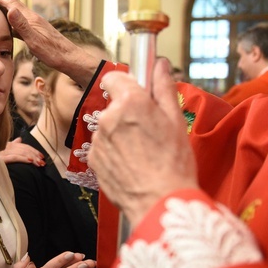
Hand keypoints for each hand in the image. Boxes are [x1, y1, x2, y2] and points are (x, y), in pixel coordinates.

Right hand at [0, 0, 98, 86]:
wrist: (69, 59)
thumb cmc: (53, 52)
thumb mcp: (34, 40)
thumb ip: (22, 25)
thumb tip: (9, 9)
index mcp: (31, 19)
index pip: (11, 3)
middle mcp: (33, 19)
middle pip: (14, 5)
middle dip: (1, 0)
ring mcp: (36, 25)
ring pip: (17, 14)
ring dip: (6, 10)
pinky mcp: (38, 32)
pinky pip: (21, 24)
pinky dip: (12, 22)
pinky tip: (9, 28)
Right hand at [0, 138, 44, 165]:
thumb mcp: (2, 150)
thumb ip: (12, 144)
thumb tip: (19, 139)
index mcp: (7, 144)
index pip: (23, 146)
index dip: (33, 150)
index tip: (41, 156)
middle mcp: (6, 146)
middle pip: (24, 149)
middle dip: (35, 155)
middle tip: (43, 162)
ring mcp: (3, 152)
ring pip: (21, 153)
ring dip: (32, 158)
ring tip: (39, 164)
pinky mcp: (1, 158)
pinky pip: (15, 157)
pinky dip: (24, 158)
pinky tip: (31, 161)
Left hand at [88, 58, 197, 226]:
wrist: (158, 202)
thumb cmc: (173, 163)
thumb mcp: (175, 121)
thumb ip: (163, 88)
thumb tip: (160, 64)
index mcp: (130, 102)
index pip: (114, 77)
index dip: (126, 84)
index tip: (136, 92)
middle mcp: (108, 118)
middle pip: (114, 105)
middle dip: (128, 113)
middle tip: (149, 131)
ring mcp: (98, 140)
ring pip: (108, 128)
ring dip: (121, 134)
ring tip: (142, 153)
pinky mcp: (93, 159)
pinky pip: (103, 148)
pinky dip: (114, 152)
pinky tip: (132, 164)